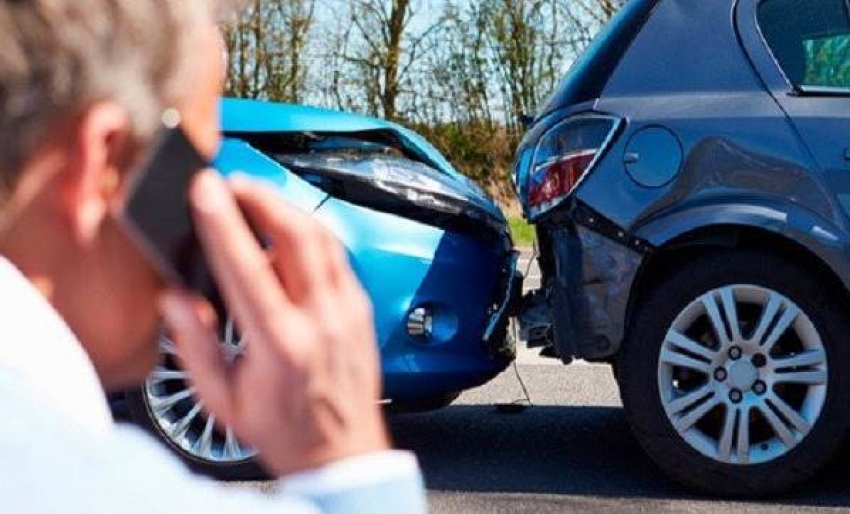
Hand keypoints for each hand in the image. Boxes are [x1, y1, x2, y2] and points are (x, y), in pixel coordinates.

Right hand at [159, 171, 388, 475]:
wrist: (342, 451)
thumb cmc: (283, 429)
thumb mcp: (223, 400)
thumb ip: (194, 346)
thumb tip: (174, 298)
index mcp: (280, 344)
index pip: (248, 266)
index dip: (223, 221)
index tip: (206, 189)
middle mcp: (321, 320)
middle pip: (296, 235)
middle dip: (261, 197)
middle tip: (233, 183)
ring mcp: (348, 310)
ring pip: (323, 237)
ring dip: (287, 208)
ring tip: (256, 197)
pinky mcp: (361, 307)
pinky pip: (338, 255)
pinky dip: (310, 233)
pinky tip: (288, 230)